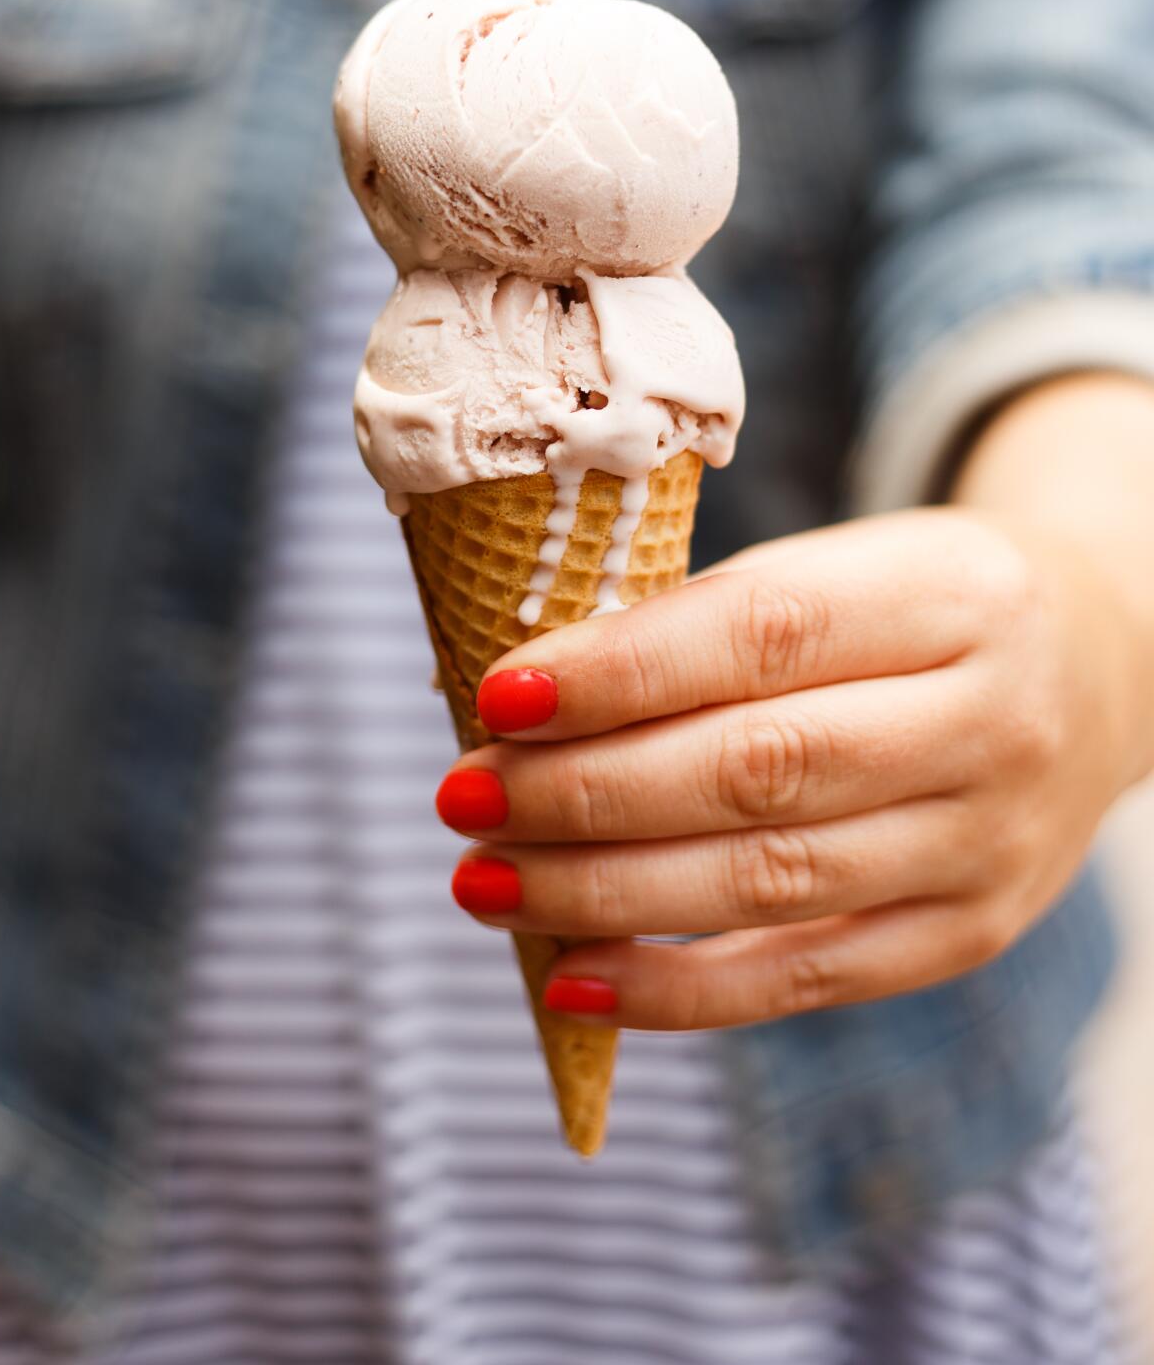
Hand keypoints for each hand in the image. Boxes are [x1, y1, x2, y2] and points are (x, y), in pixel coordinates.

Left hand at [436, 506, 1147, 1030]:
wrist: (1099, 670)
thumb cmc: (920, 607)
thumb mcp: (849, 565)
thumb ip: (712, 623)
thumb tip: (526, 698)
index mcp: (951, 594)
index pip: (766, 633)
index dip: (624, 670)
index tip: (502, 692)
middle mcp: (990, 722)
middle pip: (762, 769)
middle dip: (590, 791)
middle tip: (465, 794)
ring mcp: (987, 842)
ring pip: (774, 882)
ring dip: (608, 891)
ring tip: (486, 880)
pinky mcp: (967, 933)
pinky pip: (808, 979)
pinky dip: (681, 989)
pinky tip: (575, 976)